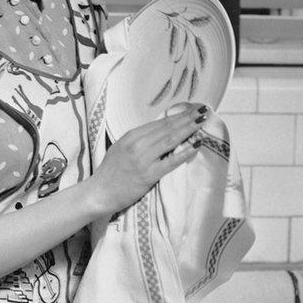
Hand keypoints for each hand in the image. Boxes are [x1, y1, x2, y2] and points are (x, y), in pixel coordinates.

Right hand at [87, 102, 207, 214]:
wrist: (100, 192)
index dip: (178, 115)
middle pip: (167, 128)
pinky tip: (196, 145)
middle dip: (187, 117)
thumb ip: (140, 140)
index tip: (192, 109)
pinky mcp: (148, 174)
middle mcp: (137, 144)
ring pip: (170, 140)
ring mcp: (143, 159)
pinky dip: (184, 152)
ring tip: (202, 122)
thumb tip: (161, 131)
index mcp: (132, 136)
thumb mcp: (122, 148)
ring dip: (188, 129)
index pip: (160, 123)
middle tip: (203, 109)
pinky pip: (170, 162)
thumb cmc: (111, 171)